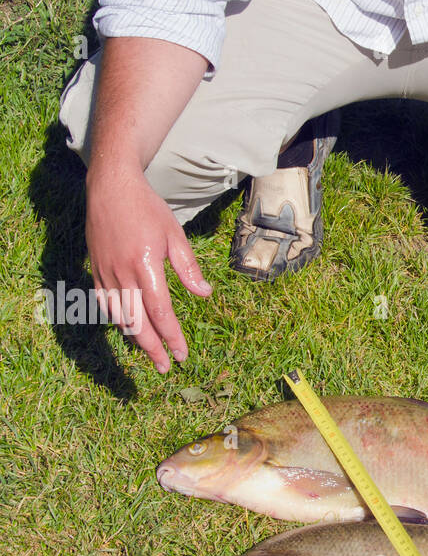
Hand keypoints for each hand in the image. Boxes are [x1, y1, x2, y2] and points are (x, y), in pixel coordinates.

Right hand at [86, 168, 210, 372]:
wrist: (110, 188)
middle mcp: (122, 274)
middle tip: (165, 367)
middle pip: (137, 323)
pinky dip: (118, 321)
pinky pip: (105, 304)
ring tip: (151, 354)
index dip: (172, 336)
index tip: (181, 353)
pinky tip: (130, 330)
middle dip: (152, 349)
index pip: (160, 312)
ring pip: (118, 317)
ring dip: (135, 339)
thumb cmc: (147, 209)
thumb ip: (188, 268)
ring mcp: (105, 273)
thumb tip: (205, 295)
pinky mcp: (95, 270)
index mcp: (145, 266)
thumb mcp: (174, 235)